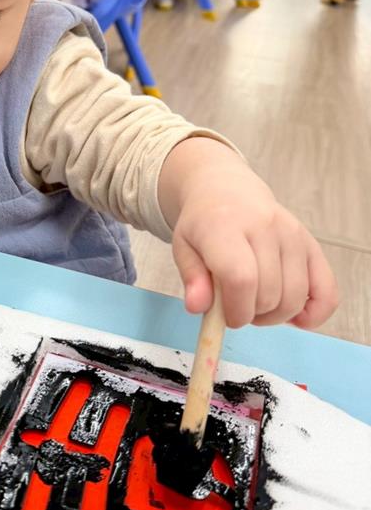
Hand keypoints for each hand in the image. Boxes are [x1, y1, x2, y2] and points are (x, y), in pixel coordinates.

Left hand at [171, 164, 337, 329]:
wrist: (228, 191)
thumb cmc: (203, 224)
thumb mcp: (183, 248)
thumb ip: (192, 279)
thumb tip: (198, 307)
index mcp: (226, 226)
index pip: (241, 278)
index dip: (236, 310)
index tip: (226, 318)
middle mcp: (265, 226)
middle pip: (269, 294)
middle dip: (250, 315)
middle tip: (235, 307)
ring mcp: (293, 234)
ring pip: (295, 298)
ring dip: (275, 316)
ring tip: (256, 304)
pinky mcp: (312, 245)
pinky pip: (327, 291)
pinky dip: (315, 314)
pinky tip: (296, 317)